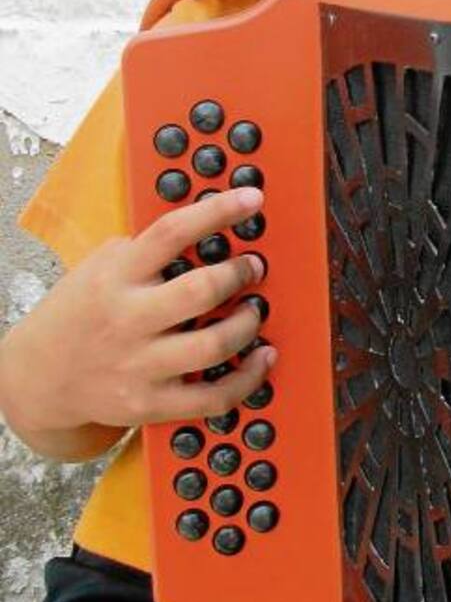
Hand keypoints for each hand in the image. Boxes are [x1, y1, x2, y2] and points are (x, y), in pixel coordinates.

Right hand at [0, 188, 273, 457]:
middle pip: (201, 291)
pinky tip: (261, 359)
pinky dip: (247, 378)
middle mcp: (128, 319)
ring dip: (248, 324)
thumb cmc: (79, 314)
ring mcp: (139, 365)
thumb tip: (206, 228)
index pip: (172, 232)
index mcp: (116, 277)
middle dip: (240, 274)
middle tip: (253, 267)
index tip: (251, 198)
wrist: (37, 378)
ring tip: (254, 310)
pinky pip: (212, 396)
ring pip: (213, 345)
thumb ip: (144, 250)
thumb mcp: (99, 268)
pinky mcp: (149, 403)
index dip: (218, 211)